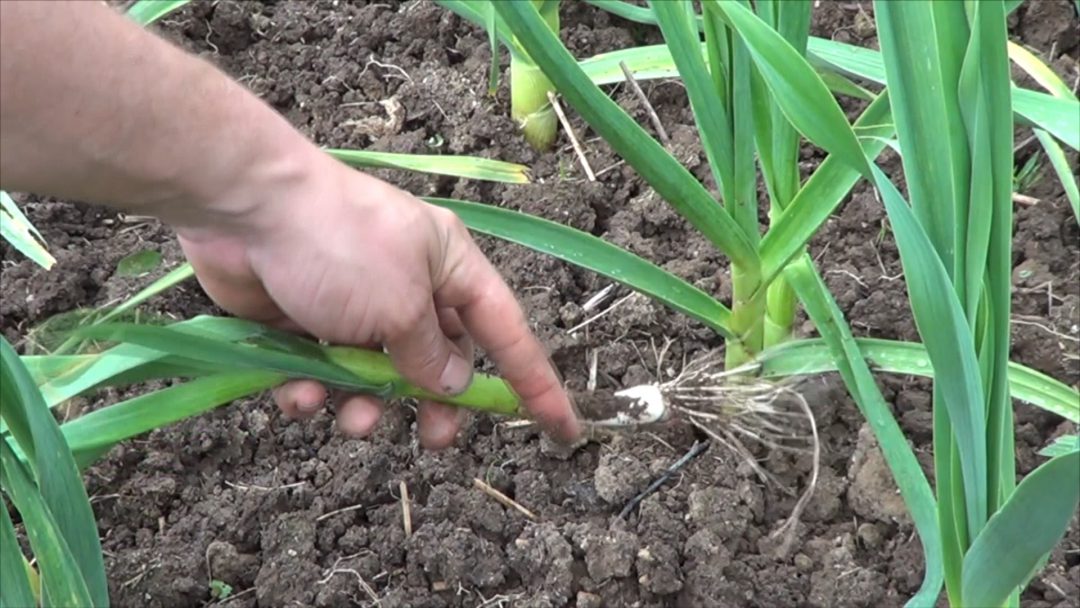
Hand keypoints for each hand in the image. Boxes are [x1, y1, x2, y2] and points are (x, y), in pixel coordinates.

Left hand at [176, 149, 580, 448]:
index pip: (508, 332)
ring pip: (378, 377)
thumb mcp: (401, 307)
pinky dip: (314, 391)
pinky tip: (298, 394)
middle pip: (441, 362)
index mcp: (450, 266)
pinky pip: (324, 374)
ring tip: (349, 418)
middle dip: (433, 405)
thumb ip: (430, 356)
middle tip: (432, 439)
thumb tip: (449, 385)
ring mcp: (356, 304)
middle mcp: (409, 286)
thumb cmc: (339, 244)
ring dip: (365, 405)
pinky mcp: (307, 322)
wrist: (242, 210)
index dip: (536, 384)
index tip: (562, 427)